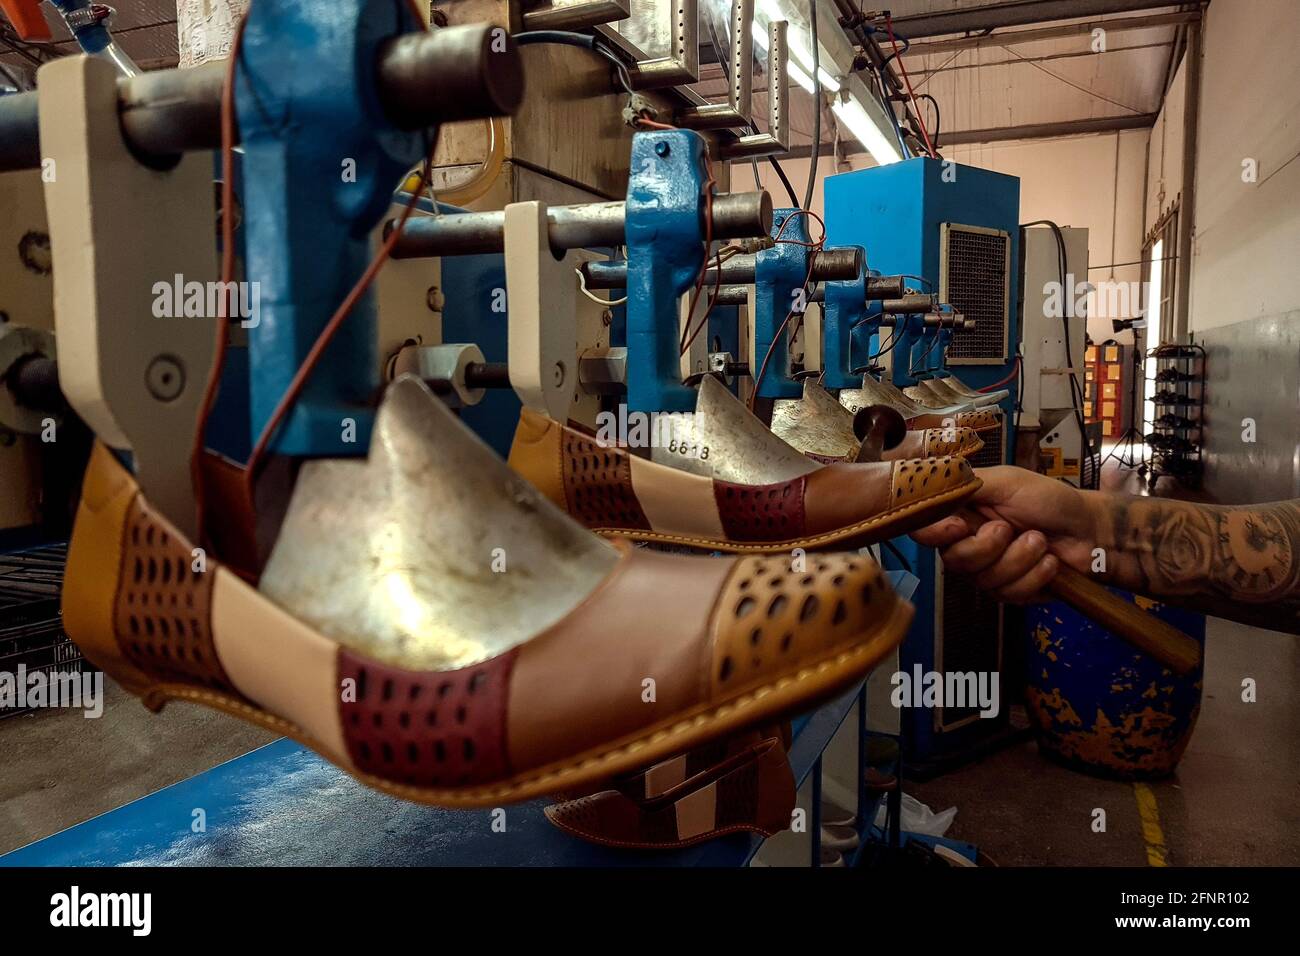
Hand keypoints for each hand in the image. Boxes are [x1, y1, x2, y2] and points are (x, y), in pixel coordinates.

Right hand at [911, 466, 1099, 602]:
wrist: (1090, 529)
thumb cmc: (1049, 499)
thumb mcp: (1006, 481)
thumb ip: (967, 483)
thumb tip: (931, 484)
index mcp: (962, 515)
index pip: (926, 530)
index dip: (936, 534)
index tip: (959, 527)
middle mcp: (969, 544)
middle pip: (955, 561)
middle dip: (989, 547)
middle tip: (1012, 530)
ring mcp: (989, 571)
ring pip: (985, 580)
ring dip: (1020, 559)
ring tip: (1041, 542)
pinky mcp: (1011, 592)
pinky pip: (1009, 594)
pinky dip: (1035, 576)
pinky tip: (1050, 563)